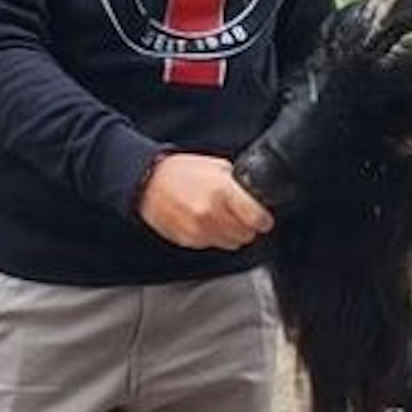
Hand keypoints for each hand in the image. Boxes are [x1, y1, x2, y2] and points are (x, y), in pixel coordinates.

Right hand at [137, 153, 275, 249]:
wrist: (147, 182)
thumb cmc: (181, 172)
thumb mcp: (217, 167)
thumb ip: (238, 185)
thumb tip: (256, 198)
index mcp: (222, 192)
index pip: (257, 218)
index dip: (263, 219)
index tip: (263, 217)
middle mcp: (211, 214)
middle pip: (246, 234)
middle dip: (246, 225)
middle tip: (238, 214)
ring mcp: (198, 230)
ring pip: (231, 243)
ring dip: (230, 233)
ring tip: (219, 216)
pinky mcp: (188, 240)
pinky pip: (212, 244)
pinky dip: (213, 236)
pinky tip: (204, 221)